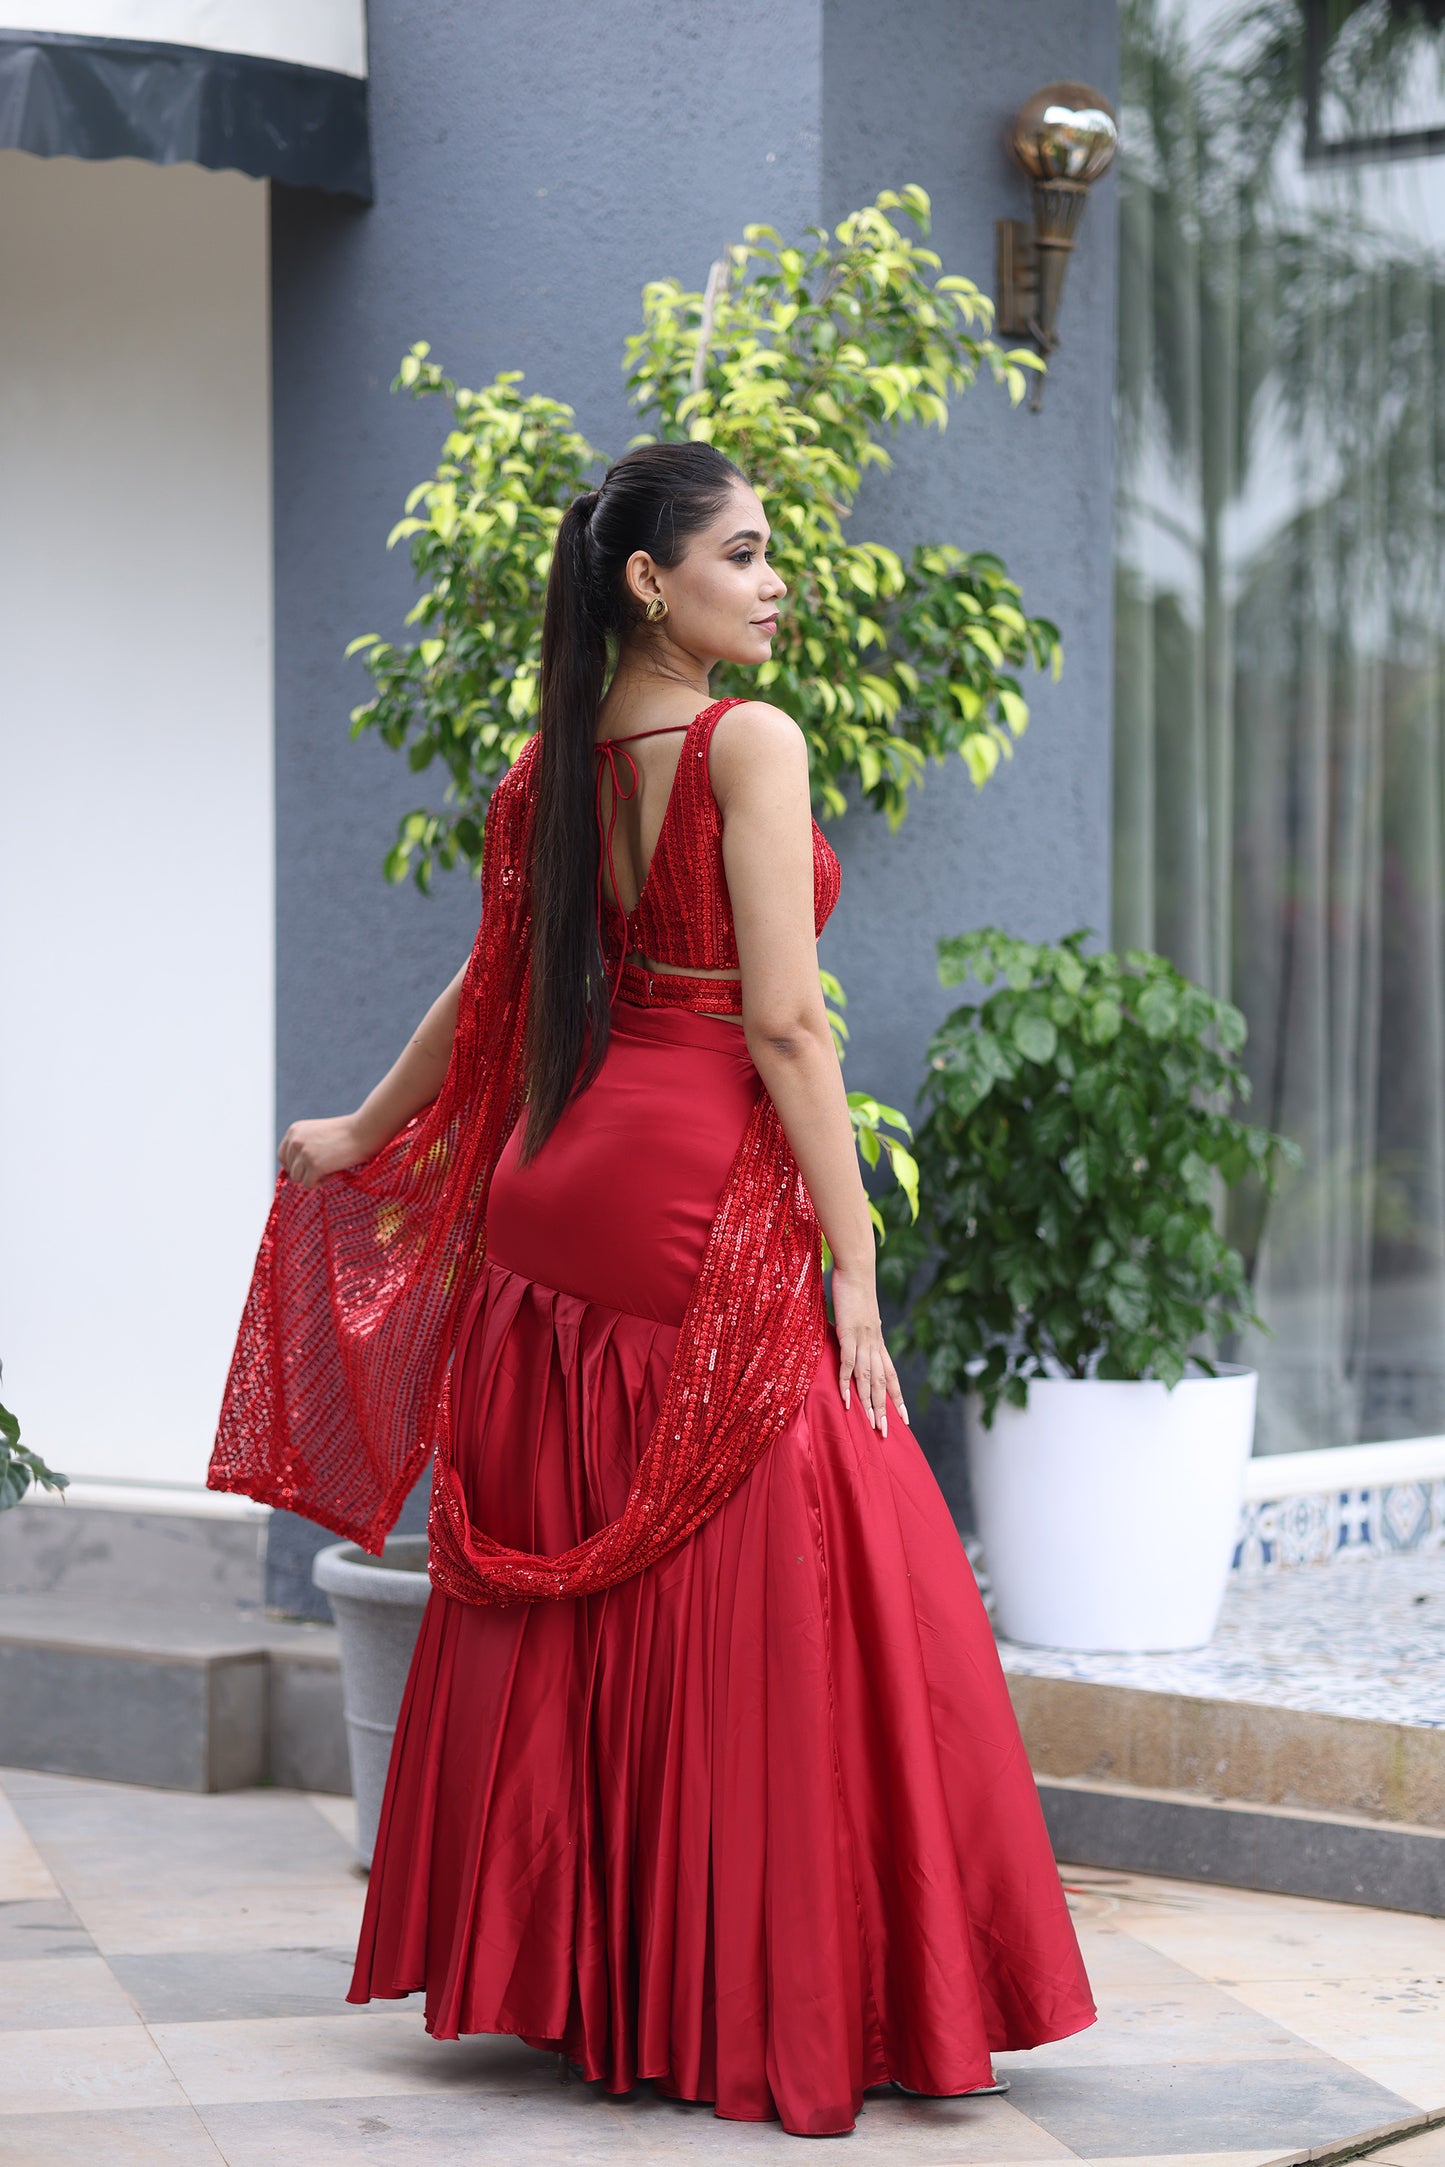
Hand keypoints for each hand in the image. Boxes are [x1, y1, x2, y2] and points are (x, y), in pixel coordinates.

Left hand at [278, 1115, 371, 1188]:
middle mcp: (295, 1140)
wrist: (365, 1131)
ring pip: (297, 1179)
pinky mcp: (314, 1165)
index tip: (310, 1168)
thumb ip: (303, 1146)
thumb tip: (292, 1173)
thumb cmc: (347, 1134)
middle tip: (326, 1167)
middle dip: (306, 1173)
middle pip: (290, 1170)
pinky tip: (333, 1173)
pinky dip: (321, 1183)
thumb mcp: (317, 1134)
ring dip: (313, 1178)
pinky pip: (309, 1184)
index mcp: (294, 1131)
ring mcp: (304, 1153)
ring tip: (330, 1169)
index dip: (295, 1166)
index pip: (283, 1156)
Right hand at [830, 1258, 907, 1435]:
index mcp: (879, 1342)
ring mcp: (864, 1341)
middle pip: (883, 1384)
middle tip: (886, 1433)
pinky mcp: (849, 1335)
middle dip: (885, 1410)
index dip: (898, 1398)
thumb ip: (862, 1330)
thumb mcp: (862, 1316)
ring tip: (871, 1426)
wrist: (857, 1270)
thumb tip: (861, 1335)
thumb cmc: (857, 1290)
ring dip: (870, 1404)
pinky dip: (847, 1384)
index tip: (904, 1419)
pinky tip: (847, 1401)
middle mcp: (876, 1345)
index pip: (893, 1376)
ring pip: (869, 1380)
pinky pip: (849, 1365)